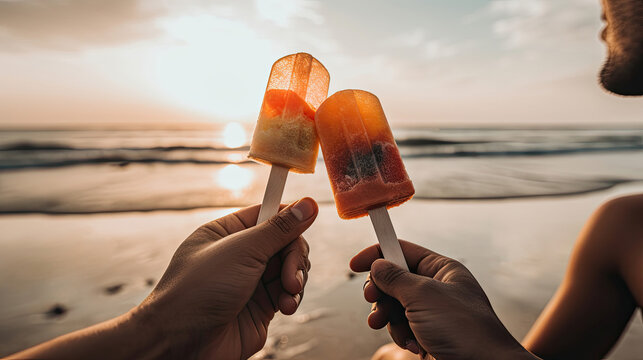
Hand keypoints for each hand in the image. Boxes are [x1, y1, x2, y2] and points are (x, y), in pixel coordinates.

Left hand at [136, 198, 316, 359]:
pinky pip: (289, 294)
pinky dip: (293, 298)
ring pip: (292, 268)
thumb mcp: (242, 251)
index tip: (308, 218)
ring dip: (296, 279)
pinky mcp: (260, 307)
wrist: (181, 342)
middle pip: (286, 242)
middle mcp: (240, 255)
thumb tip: (308, 205)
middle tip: (292, 275)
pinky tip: (286, 307)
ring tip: (288, 292)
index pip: (268, 214)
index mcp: (227, 233)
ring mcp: (251, 281)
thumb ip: (279, 229)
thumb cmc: (198, 291)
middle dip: (295, 257)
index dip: (290, 216)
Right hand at [350, 241, 537, 359]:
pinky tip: (412, 345)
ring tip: (388, 326)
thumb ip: (396, 278)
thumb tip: (377, 265)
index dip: (378, 254)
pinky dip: (401, 335)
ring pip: (393, 306)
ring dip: (388, 317)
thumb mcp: (424, 296)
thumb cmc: (464, 329)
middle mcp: (436, 289)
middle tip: (373, 299)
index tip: (355, 265)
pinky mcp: (427, 335)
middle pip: (393, 280)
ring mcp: (431, 313)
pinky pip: (401, 328)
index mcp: (441, 270)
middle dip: (380, 292)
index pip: (403, 250)